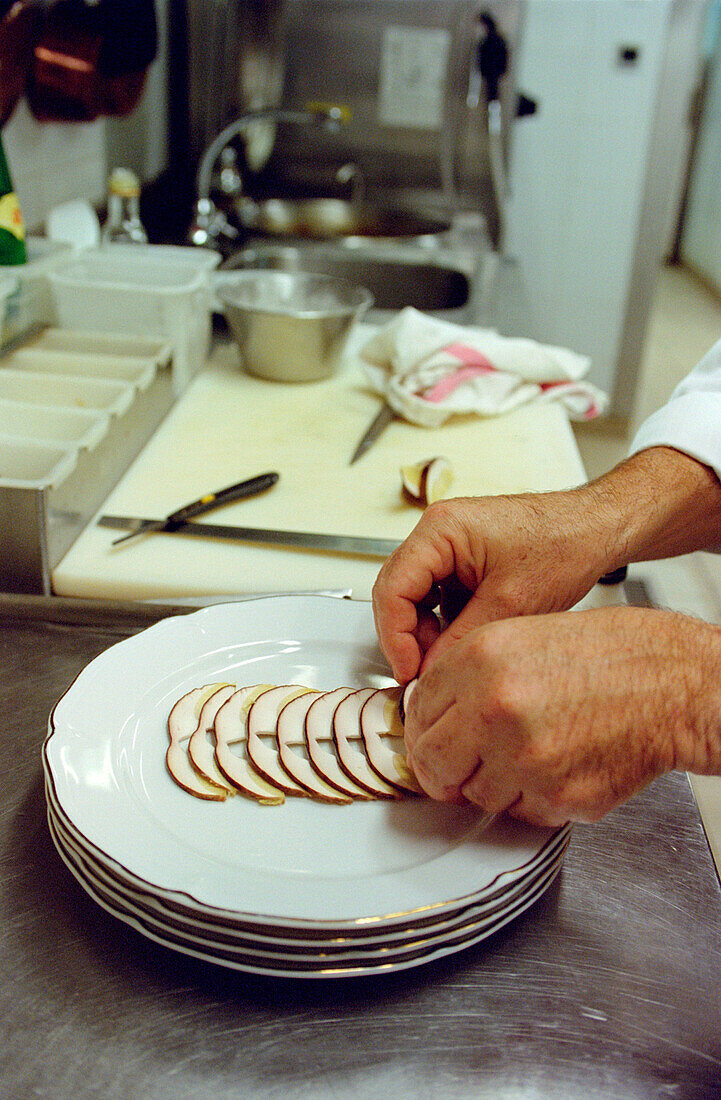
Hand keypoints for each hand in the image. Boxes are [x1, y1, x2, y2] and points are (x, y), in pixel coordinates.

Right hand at [373, 447, 720, 685]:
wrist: (598, 529)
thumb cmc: (565, 544)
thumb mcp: (511, 604)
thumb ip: (462, 641)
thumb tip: (430, 676)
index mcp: (440, 530)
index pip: (390, 589)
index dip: (394, 638)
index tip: (408, 672)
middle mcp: (437, 533)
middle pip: (396, 594)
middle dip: (408, 639)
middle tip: (424, 676)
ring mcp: (448, 547)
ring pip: (414, 600)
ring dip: (427, 634)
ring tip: (452, 659)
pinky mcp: (462, 561)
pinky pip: (437, 598)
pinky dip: (445, 625)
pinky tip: (467, 641)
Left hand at [403, 606, 720, 824]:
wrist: (670, 683)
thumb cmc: (608, 656)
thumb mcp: (520, 636)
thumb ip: (466, 673)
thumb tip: (429, 710)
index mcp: (480, 661)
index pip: (415, 714)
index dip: (420, 731)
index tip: (428, 739)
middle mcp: (494, 709)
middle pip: (431, 763)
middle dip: (441, 769)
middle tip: (457, 766)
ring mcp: (523, 758)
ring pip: (475, 796)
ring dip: (491, 784)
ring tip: (527, 754)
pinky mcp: (555, 798)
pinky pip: (519, 814)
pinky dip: (531, 799)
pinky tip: (555, 765)